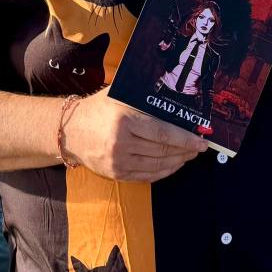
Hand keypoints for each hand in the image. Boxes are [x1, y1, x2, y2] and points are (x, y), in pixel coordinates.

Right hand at [63, 87, 209, 182]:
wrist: (70, 130)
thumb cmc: (98, 108)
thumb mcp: (119, 95)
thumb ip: (143, 96)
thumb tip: (175, 98)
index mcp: (124, 119)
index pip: (162, 133)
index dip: (185, 139)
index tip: (201, 140)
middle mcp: (120, 142)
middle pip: (162, 151)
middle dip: (185, 151)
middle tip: (199, 147)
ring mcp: (117, 161)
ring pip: (157, 165)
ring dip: (177, 162)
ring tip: (189, 155)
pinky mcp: (115, 174)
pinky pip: (146, 176)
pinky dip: (163, 172)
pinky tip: (173, 165)